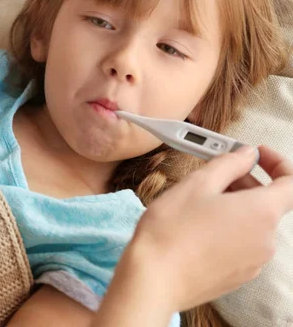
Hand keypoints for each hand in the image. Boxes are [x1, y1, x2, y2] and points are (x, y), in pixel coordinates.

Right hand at [131, 145, 292, 311]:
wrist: (153, 279)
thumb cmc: (172, 231)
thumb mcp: (196, 184)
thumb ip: (228, 164)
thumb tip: (245, 155)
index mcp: (261, 212)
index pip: (291, 182)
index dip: (277, 163)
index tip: (256, 154)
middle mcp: (265, 240)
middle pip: (268, 203)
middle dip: (246, 183)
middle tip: (214, 173)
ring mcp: (253, 262)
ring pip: (252, 224)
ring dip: (234, 206)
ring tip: (198, 202)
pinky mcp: (236, 276)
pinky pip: (240, 244)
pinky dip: (227, 229)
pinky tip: (197, 227)